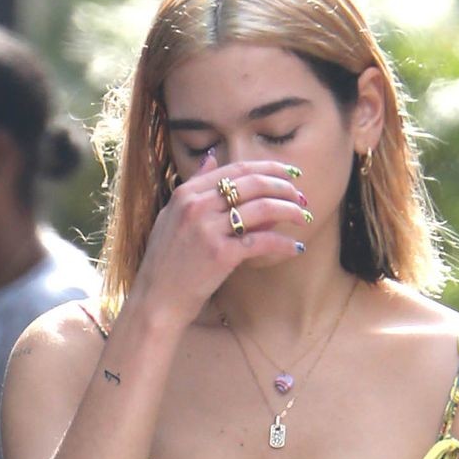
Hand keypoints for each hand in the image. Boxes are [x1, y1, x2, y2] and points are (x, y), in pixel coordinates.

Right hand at [133, 151, 310, 326]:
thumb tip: (212, 158)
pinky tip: (296, 248)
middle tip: (301, 196)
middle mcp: (197, 206)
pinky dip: (284, 244)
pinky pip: (262, 241)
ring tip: (303, 216)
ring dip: (290, 210)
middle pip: (254, 183)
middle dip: (284, 187)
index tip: (289, 175)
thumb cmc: (163, 262)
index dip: (269, 168)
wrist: (155, 300)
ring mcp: (208, 230)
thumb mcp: (170, 216)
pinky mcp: (221, 255)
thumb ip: (192, 186)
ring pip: (263, 207)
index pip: (237, 169)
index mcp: (186, 193)